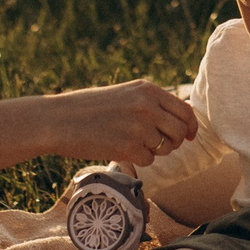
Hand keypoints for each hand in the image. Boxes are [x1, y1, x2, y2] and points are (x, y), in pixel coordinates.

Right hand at [45, 80, 195, 163]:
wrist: (58, 120)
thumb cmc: (89, 109)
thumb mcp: (124, 94)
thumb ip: (150, 103)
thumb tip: (179, 119)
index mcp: (147, 90)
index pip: (185, 110)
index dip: (191, 126)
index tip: (190, 136)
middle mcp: (147, 106)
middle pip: (180, 131)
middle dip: (175, 142)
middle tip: (160, 145)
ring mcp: (138, 127)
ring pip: (166, 147)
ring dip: (155, 151)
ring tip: (133, 144)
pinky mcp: (128, 147)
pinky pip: (149, 160)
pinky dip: (139, 160)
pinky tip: (121, 150)